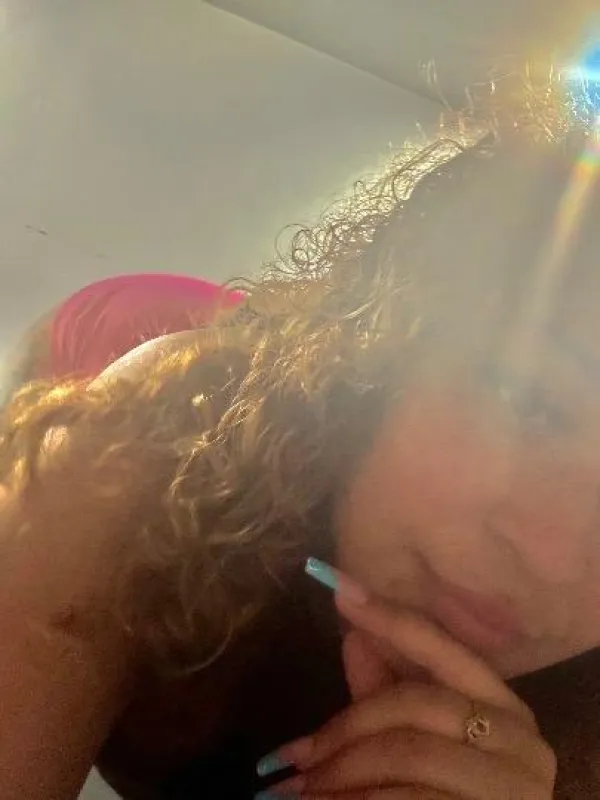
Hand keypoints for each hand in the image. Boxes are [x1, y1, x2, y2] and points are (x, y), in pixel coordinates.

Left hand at [264, 586, 555, 798]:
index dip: (387, 615)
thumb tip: (353, 636)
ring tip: (294, 790)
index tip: (336, 586)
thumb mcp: (424, 745)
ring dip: (339, 772)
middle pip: (413, 703)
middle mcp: (519, 741)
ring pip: (406, 754)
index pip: (439, 647)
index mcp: (505, 708)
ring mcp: (511, 786)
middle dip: (344, 728)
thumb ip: (390, 695)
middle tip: (292, 756)